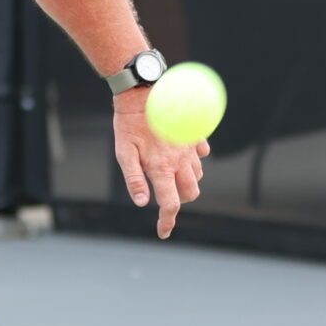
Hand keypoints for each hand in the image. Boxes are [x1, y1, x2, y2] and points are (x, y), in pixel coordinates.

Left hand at [113, 91, 206, 238]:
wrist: (143, 93)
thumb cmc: (129, 124)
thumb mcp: (124, 153)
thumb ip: (134, 179)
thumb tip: (143, 203)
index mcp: (161, 168)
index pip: (170, 204)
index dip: (167, 222)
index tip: (163, 232)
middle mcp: (179, 161)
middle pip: (190, 193)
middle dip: (179, 200)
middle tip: (164, 194)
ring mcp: (189, 148)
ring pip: (197, 176)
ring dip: (186, 181)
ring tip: (168, 174)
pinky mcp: (194, 136)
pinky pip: (201, 156)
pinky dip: (194, 162)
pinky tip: (180, 156)